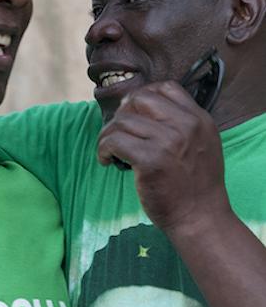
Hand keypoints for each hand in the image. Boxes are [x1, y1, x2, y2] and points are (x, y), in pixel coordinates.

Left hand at [98, 81, 230, 230]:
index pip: (166, 87)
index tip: (133, 116)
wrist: (201, 219)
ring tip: (109, 152)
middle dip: (122, 114)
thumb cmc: (195, 186)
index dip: (142, 98)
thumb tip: (140, 110)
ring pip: (122, 121)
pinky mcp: (150, 161)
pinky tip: (106, 161)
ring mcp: (168, 142)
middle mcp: (186, 126)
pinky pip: (114, 141)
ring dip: (108, 135)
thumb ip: (181, 125)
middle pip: (140, 99)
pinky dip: (103, 149)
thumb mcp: (202, 145)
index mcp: (199, 119)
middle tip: (118, 134)